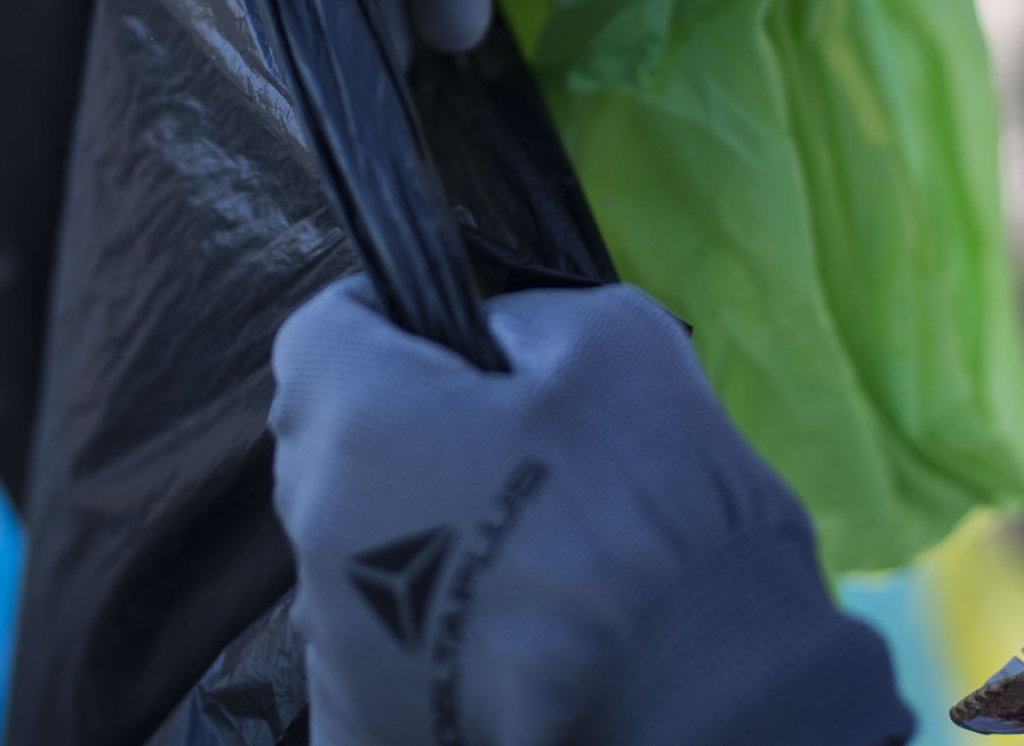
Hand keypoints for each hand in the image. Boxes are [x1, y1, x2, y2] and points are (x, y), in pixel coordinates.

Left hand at [269, 279, 909, 745]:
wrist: (707, 689)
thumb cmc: (657, 498)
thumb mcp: (611, 338)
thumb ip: (517, 319)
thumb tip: (487, 348)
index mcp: (355, 417)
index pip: (321, 333)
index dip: (391, 323)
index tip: (458, 345)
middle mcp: (316, 529)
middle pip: (336, 451)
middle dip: (404, 436)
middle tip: (517, 458)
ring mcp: (332, 643)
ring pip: (355, 558)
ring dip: (414, 544)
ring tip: (529, 567)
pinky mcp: (363, 724)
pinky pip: (373, 658)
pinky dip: (422, 646)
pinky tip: (506, 646)